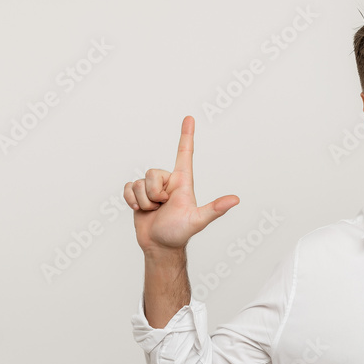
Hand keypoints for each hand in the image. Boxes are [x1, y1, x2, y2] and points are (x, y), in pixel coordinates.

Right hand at [124, 115, 238, 254]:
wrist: (160, 246)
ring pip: (139, 183)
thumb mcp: (197, 220)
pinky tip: (141, 210)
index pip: (185, 154)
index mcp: (182, 182)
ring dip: (143, 201)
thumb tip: (235, 199)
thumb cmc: (179, 233)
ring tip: (155, 211)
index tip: (189, 118)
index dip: (186, 135)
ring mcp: (152, 188)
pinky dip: (131, 201)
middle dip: (153, 194)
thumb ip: (215, 209)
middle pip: (152, 173)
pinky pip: (128, 188)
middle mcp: (167, 182)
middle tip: (163, 207)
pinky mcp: (138, 195)